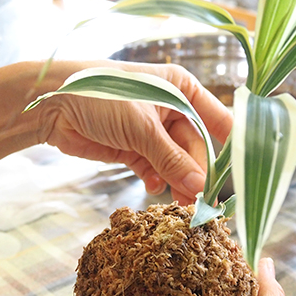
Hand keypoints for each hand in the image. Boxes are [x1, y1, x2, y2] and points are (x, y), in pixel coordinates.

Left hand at [37, 60, 232, 204]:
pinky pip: (155, 168)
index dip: (230, 146)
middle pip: (195, 148)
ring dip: (177, 182)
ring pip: (175, 162)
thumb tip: (201, 188)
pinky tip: (153, 189)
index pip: (216, 119)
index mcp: (181, 90)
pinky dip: (156, 180)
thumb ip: (172, 159)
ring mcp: (152, 130)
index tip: (242, 174)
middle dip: (196, 174)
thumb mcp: (142, 127)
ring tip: (180, 205)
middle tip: (200, 202)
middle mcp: (171, 109)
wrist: (53, 104)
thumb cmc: (101, 97)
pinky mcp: (134, 148)